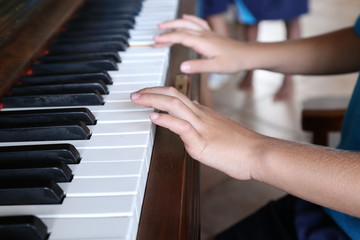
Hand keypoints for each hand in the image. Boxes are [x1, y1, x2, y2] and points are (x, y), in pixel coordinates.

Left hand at [130, 86, 264, 179]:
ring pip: (174, 105)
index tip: (147, 93)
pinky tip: (154, 117)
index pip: (178, 95)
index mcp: (203, 113)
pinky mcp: (202, 141)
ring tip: (137, 99)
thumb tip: (191, 117)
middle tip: (135, 93)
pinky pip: (181, 126)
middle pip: (172, 94)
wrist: (257, 152)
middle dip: (151, 92)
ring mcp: (201, 127)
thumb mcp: (220, 129)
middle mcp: (201, 115)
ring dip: (152, 100)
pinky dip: (166, 120)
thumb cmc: (241, 145)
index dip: (159, 92)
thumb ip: (204, 122)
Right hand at [153, 15, 249, 73]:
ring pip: (188, 24)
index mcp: (203, 42)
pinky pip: (198, 23)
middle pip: (182, 28)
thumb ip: (198, 66)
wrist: (247, 55)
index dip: (167, 38)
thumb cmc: (234, 61)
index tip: (156, 41)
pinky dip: (189, 19)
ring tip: (164, 25)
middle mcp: (204, 35)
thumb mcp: (215, 67)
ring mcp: (208, 33)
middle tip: (155, 35)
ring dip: (175, 23)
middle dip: (167, 30)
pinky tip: (186, 18)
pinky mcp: (212, 35)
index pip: (180, 37)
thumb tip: (183, 67)